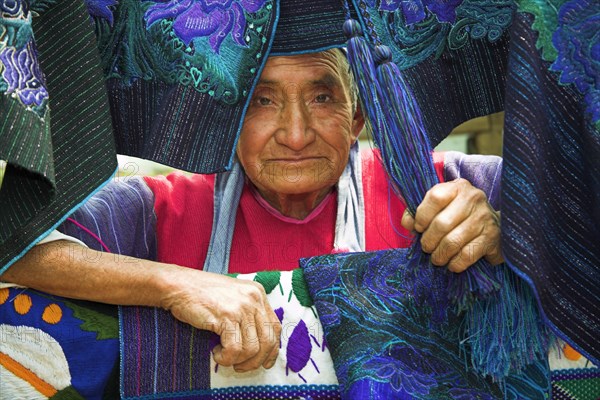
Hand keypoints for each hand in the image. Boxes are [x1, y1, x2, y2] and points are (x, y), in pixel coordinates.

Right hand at [160, 269, 281, 371]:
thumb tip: (259, 345)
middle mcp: (254, 299)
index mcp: (258, 293)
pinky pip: (235, 349)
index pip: (275, 327)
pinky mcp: (226, 316)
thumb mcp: (233, 298)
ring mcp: (241, 307)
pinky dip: (226, 358)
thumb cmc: (202, 294)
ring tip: (223, 356)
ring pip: (252, 348)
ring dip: (237, 360)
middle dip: (255, 361)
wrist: (178, 285)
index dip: (272, 350)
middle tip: (240, 366)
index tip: (264, 362)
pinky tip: (215, 352)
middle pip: (267, 341)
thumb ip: (248, 314)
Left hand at [401, 178, 502, 271]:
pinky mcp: (492, 237)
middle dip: (428, 241)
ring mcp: (485, 217)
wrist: (495, 225)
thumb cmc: (459, 216)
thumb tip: (408, 223)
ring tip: (437, 258)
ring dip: (440, 255)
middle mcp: (473, 198)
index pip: (435, 197)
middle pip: (442, 223)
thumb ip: (419, 213)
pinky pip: (467, 255)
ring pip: (453, 241)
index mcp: (457, 187)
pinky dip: (455, 263)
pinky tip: (452, 263)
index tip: (419, 228)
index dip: (422, 216)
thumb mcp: (439, 208)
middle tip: (426, 248)